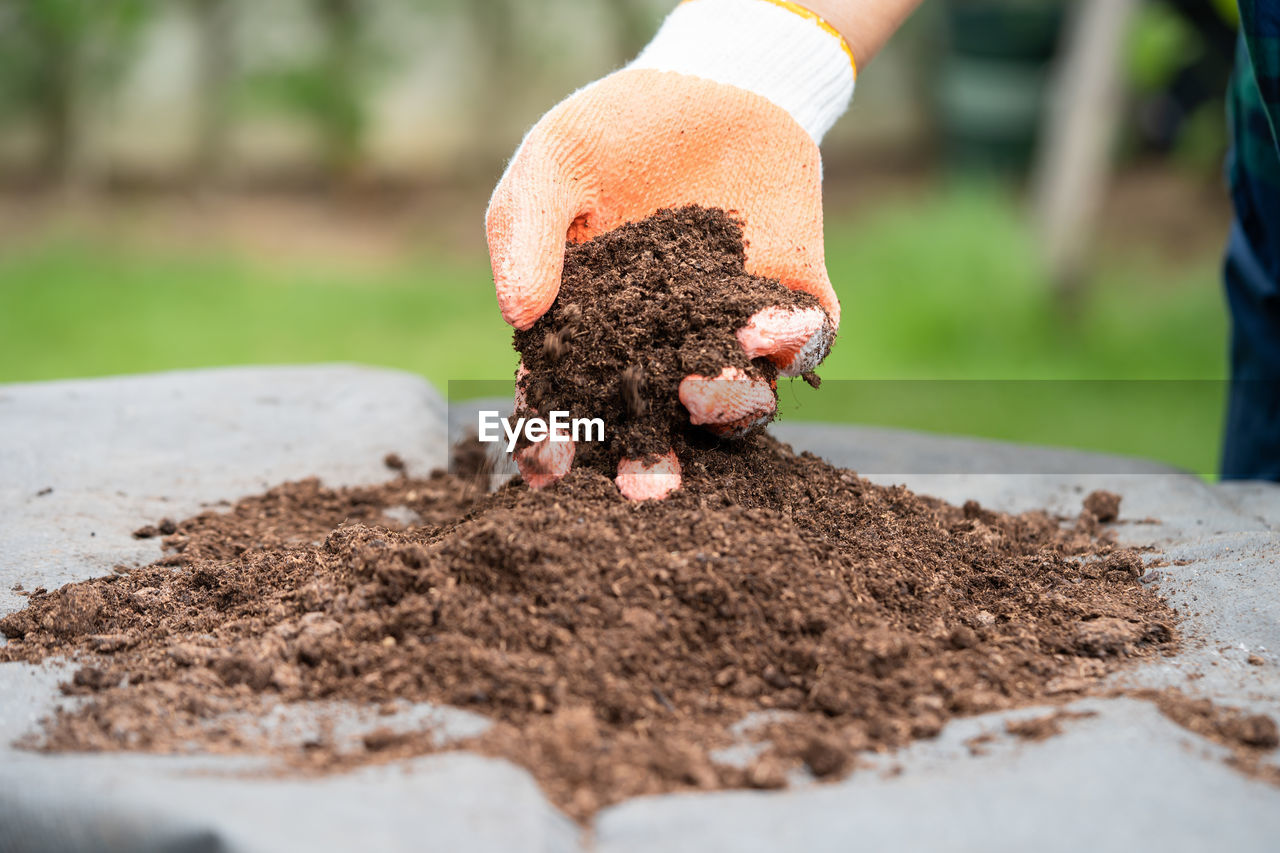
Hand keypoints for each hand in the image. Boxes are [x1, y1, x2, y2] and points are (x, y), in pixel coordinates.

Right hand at [486, 0, 856, 498]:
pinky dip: (792, 340)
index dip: (554, 435)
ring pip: (734, 396)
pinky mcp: (792, 304)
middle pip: (654, 421)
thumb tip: (517, 315)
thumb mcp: (553, 165)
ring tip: (707, 393)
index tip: (544, 465)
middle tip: (645, 490)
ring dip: (724, 403)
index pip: (569, 396)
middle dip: (647, 459)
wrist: (716, 81)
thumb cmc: (617, 130)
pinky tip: (776, 324)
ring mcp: (731, 332)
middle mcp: (663, 348)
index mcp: (593, 330)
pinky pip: (801, 340)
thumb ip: (527, 234)